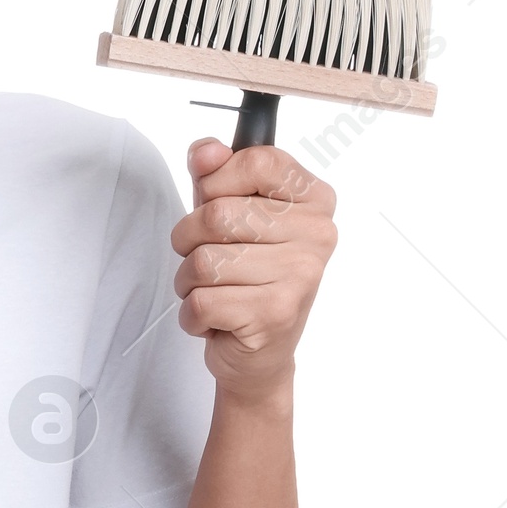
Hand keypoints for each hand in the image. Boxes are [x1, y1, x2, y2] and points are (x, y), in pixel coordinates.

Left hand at [172, 139, 336, 407]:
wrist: (261, 356)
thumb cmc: (248, 278)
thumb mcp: (232, 215)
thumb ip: (216, 175)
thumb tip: (205, 151)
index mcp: (314, 199)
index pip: (257, 160)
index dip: (216, 180)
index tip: (212, 201)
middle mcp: (317, 235)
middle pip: (218, 213)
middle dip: (189, 240)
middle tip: (206, 262)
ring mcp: (300, 275)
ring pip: (205, 260)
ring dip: (189, 281)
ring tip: (212, 292)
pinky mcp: (273, 315)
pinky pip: (202, 301)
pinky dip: (193, 315)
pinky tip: (215, 319)